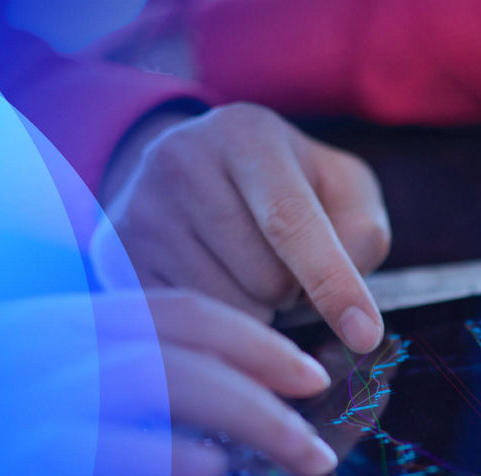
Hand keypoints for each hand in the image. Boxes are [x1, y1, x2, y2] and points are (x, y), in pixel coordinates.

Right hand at [0, 290, 339, 475]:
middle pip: (171, 337)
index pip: (160, 308)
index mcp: (41, 329)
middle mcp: (29, 347)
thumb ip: (96, 406)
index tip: (302, 367)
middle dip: (264, 370)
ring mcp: (13, 398)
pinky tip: (209, 473)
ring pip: (153, 379)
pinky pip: (98, 444)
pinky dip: (164, 454)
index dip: (244, 333)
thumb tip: (199, 438)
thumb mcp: (20, 413)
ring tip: (299, 450)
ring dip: (245, 413)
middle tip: (320, 412)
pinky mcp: (0, 461)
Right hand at [93, 103, 389, 352]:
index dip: (333, 283)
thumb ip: (362, 232)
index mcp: (245, 134)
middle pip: (264, 278)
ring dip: (258, 312)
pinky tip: (216, 285)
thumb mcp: (338, 187)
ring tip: (245, 272)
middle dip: (293, 292)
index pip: (290, 220)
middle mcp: (180, 162)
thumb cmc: (284, 185)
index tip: (364, 336)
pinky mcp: (117, 257)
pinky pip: (189, 323)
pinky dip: (220, 321)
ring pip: (228, 309)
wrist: (189, 172)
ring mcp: (140, 211)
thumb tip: (342, 300)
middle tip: (281, 265)